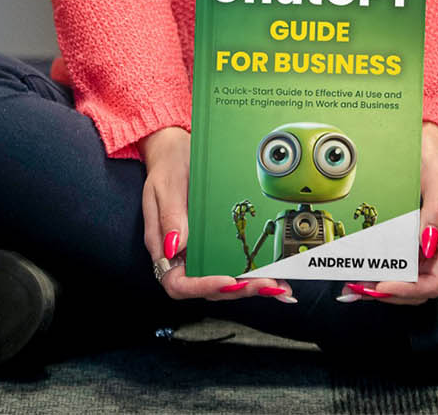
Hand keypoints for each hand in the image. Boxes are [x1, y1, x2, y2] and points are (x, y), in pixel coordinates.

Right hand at [139, 126, 295, 303]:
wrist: (175, 149)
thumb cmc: (168, 166)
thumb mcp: (165, 186)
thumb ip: (169, 217)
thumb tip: (174, 246)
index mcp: (163, 245)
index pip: (178, 283)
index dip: (203, 286)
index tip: (226, 280)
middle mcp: (180, 254)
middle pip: (206, 287)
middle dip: (236, 289)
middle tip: (263, 283)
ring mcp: (197, 250)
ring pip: (221, 280)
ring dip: (248, 285)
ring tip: (274, 285)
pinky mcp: (212, 242)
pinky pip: (229, 263)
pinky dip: (250, 272)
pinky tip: (271, 277)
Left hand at [337, 120, 437, 306]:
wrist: (434, 142)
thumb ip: (436, 214)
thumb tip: (427, 246)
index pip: (435, 281)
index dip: (409, 289)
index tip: (384, 286)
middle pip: (419, 287)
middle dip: (391, 293)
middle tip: (361, 289)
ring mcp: (427, 243)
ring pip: (408, 278)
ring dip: (383, 286)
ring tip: (357, 285)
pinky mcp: (413, 236)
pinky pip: (400, 261)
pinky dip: (382, 269)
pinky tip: (363, 269)